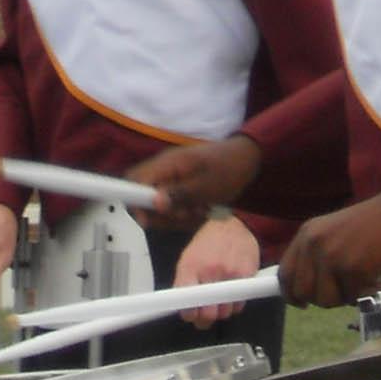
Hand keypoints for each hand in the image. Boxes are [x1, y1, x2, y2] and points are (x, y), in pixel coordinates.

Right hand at [128, 136, 261, 230]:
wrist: (246, 160)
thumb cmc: (228, 169)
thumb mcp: (207, 185)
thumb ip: (179, 194)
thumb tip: (155, 204)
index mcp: (167, 164)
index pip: (134, 179)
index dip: (135, 201)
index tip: (149, 219)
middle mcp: (163, 171)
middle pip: (144, 199)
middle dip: (163, 215)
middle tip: (188, 214)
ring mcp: (171, 180)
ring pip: (160, 208)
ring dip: (178, 216)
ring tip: (201, 210)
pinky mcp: (178, 189)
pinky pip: (173, 208)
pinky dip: (186, 214)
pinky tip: (202, 209)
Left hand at [172, 216, 260, 326]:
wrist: (233, 224)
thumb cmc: (208, 243)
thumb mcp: (188, 258)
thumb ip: (185, 283)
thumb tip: (185, 308)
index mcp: (190, 267)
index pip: (187, 302)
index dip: (189, 314)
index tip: (191, 315)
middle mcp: (209, 271)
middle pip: (208, 313)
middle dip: (206, 318)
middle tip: (206, 314)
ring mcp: (229, 275)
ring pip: (225, 312)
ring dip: (221, 311)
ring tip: (219, 300)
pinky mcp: (246, 276)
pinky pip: (239, 304)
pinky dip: (235, 304)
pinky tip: (231, 294)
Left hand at [279, 193, 380, 307]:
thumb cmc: (369, 226)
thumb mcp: (331, 232)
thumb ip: (315, 256)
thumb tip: (304, 291)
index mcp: (307, 234)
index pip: (285, 273)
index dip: (290, 293)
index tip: (300, 303)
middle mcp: (314, 244)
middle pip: (303, 291)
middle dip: (322, 299)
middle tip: (342, 293)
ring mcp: (332, 257)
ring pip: (324, 300)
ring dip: (343, 298)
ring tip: (359, 282)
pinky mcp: (351, 269)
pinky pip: (350, 298)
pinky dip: (364, 293)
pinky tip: (374, 277)